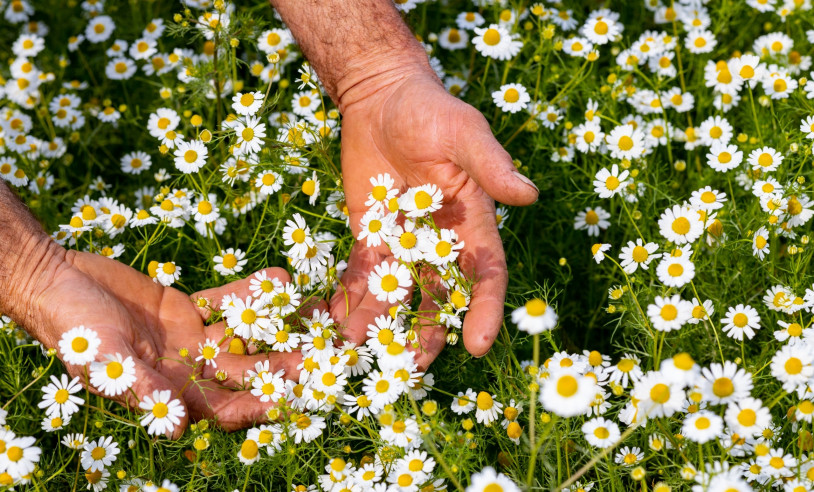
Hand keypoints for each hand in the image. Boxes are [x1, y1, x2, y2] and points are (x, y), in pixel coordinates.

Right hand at [28, 251, 300, 436]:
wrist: (58, 281)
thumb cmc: (73, 327)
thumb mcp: (103, 358)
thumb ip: (141, 388)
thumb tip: (178, 427)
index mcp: (171, 393)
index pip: (223, 408)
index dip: (255, 405)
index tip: (289, 398)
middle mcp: (189, 370)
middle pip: (245, 372)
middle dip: (280, 365)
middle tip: (319, 355)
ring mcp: (192, 339)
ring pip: (243, 335)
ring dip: (276, 324)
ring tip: (313, 311)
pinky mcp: (190, 308)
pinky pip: (227, 302)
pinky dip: (251, 291)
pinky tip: (279, 276)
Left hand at [330, 66, 537, 367]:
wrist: (381, 97)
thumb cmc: (431, 109)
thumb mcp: (464, 133)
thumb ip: (491, 165)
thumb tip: (528, 194)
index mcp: (473, 223)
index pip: (485, 275)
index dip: (484, 310)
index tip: (477, 344)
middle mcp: (441, 242)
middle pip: (439, 297)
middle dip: (427, 333)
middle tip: (410, 366)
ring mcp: (404, 242)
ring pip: (397, 294)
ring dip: (381, 323)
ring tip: (359, 349)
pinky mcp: (370, 235)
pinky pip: (362, 273)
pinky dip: (351, 297)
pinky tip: (335, 320)